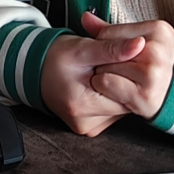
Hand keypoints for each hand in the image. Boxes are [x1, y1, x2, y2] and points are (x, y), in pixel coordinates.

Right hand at [40, 21, 150, 136]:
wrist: (35, 70)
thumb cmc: (54, 59)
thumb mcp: (83, 48)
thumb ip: (112, 48)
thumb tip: (139, 44)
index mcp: (82, 106)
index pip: (126, 93)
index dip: (126, 72)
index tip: (116, 59)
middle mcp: (86, 124)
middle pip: (125, 103)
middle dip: (123, 82)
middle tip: (109, 65)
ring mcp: (89, 128)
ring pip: (121, 108)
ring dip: (119, 90)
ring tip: (103, 74)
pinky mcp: (91, 127)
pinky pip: (112, 112)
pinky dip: (112, 97)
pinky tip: (102, 84)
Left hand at [78, 12, 173, 122]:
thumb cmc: (161, 64)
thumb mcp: (143, 39)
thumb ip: (111, 30)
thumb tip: (85, 17)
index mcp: (158, 31)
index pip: (109, 32)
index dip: (106, 44)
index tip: (117, 53)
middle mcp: (156, 51)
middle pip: (106, 51)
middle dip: (106, 61)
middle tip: (123, 68)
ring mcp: (152, 75)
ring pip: (104, 68)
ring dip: (106, 75)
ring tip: (123, 79)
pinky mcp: (146, 96)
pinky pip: (106, 84)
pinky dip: (107, 89)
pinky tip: (121, 90)